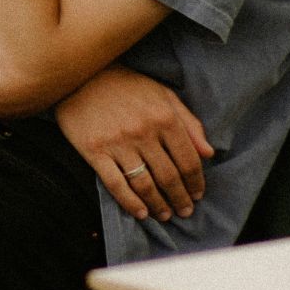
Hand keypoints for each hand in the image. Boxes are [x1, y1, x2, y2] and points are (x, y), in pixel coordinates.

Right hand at [55, 66, 213, 221]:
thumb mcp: (162, 95)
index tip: (197, 194)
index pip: (188, 160)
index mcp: (164, 118)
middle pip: (169, 177)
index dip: (196, 182)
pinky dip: (130, 203)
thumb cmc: (125, 85)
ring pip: (145, 185)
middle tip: (184, 211)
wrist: (80, 75)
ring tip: (164, 214)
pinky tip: (140, 212)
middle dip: (180, 199)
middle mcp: (143, 132)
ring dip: (158, 205)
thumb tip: (208, 153)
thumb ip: (188, 123)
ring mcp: (118, 143)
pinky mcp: (94, 151)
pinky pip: (116, 184)